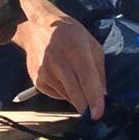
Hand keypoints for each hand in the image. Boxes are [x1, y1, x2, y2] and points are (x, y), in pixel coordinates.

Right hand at [13, 0, 105, 119]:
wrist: (36, 25)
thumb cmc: (68, 33)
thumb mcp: (91, 43)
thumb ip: (99, 69)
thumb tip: (102, 94)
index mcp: (75, 51)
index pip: (87, 80)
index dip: (94, 100)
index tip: (98, 115)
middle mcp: (58, 62)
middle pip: (76, 94)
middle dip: (86, 107)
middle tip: (92, 111)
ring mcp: (45, 71)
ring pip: (66, 97)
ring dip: (75, 96)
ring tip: (73, 78)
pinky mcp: (36, 78)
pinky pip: (55, 94)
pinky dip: (62, 92)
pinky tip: (61, 78)